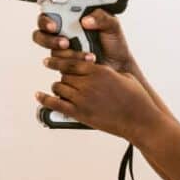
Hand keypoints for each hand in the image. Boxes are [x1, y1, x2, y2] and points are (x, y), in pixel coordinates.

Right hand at [31, 9, 133, 73]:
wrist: (121, 66)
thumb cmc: (114, 44)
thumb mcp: (112, 25)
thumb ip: (102, 17)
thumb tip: (86, 20)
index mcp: (72, 19)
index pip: (49, 15)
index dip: (45, 20)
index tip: (53, 25)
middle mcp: (64, 33)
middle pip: (42, 34)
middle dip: (49, 39)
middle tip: (65, 42)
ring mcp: (64, 51)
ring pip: (52, 52)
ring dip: (65, 54)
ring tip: (85, 55)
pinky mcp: (67, 65)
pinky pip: (61, 65)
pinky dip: (73, 64)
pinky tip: (89, 61)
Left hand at [36, 54, 162, 142]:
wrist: (140, 120)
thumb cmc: (136, 98)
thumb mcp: (123, 76)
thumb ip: (106, 71)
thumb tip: (96, 69)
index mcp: (99, 71)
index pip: (72, 62)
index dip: (58, 60)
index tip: (49, 60)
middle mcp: (88, 83)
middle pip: (65, 75)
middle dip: (64, 76)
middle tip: (64, 78)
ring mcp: (82, 99)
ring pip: (59, 87)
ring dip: (59, 87)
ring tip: (60, 89)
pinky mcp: (80, 114)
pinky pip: (56, 104)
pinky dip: (45, 99)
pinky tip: (39, 95)